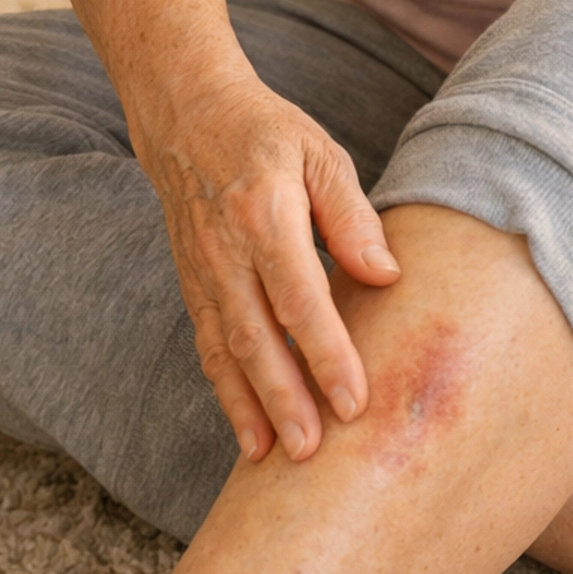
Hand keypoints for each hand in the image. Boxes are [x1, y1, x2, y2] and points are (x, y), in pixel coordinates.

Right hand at [138, 72, 402, 463]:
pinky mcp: (192, 284)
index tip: (354, 402)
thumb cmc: (266, 133)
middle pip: (257, 338)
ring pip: (226, 352)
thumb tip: (387, 274)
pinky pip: (209, 346)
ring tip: (277, 458)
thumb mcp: (320, 154)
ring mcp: (202, 272)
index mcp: (265, 215)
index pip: (300, 298)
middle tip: (314, 454)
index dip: (327, 353)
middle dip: (286, 400)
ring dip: (250, 408)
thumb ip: (351, 215)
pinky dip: (226, 391)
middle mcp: (226, 251)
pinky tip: (248, 429)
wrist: (185, 115)